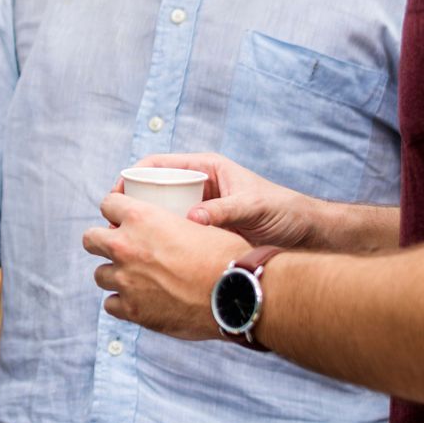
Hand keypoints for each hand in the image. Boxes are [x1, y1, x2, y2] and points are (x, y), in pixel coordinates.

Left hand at [85, 193, 249, 340]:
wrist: (239, 294)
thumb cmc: (227, 257)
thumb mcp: (198, 225)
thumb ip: (170, 226)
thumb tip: (169, 228)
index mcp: (142, 217)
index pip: (108, 204)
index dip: (115, 211)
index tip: (121, 220)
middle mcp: (125, 246)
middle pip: (90, 239)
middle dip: (102, 242)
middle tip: (121, 251)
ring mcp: (125, 280)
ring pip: (99, 274)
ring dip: (115, 276)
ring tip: (136, 280)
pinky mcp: (131, 310)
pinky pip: (110, 305)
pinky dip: (123, 304)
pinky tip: (140, 302)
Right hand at [121, 154, 317, 248]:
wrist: (307, 234)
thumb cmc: (284, 212)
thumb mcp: (253, 206)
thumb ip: (224, 210)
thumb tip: (192, 219)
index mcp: (205, 169)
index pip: (156, 165)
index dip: (131, 177)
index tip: (116, 196)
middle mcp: (198, 186)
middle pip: (151, 190)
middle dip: (130, 206)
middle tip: (115, 227)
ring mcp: (198, 209)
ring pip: (158, 214)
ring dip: (141, 227)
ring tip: (127, 245)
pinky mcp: (202, 230)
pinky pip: (172, 232)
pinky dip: (159, 241)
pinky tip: (151, 257)